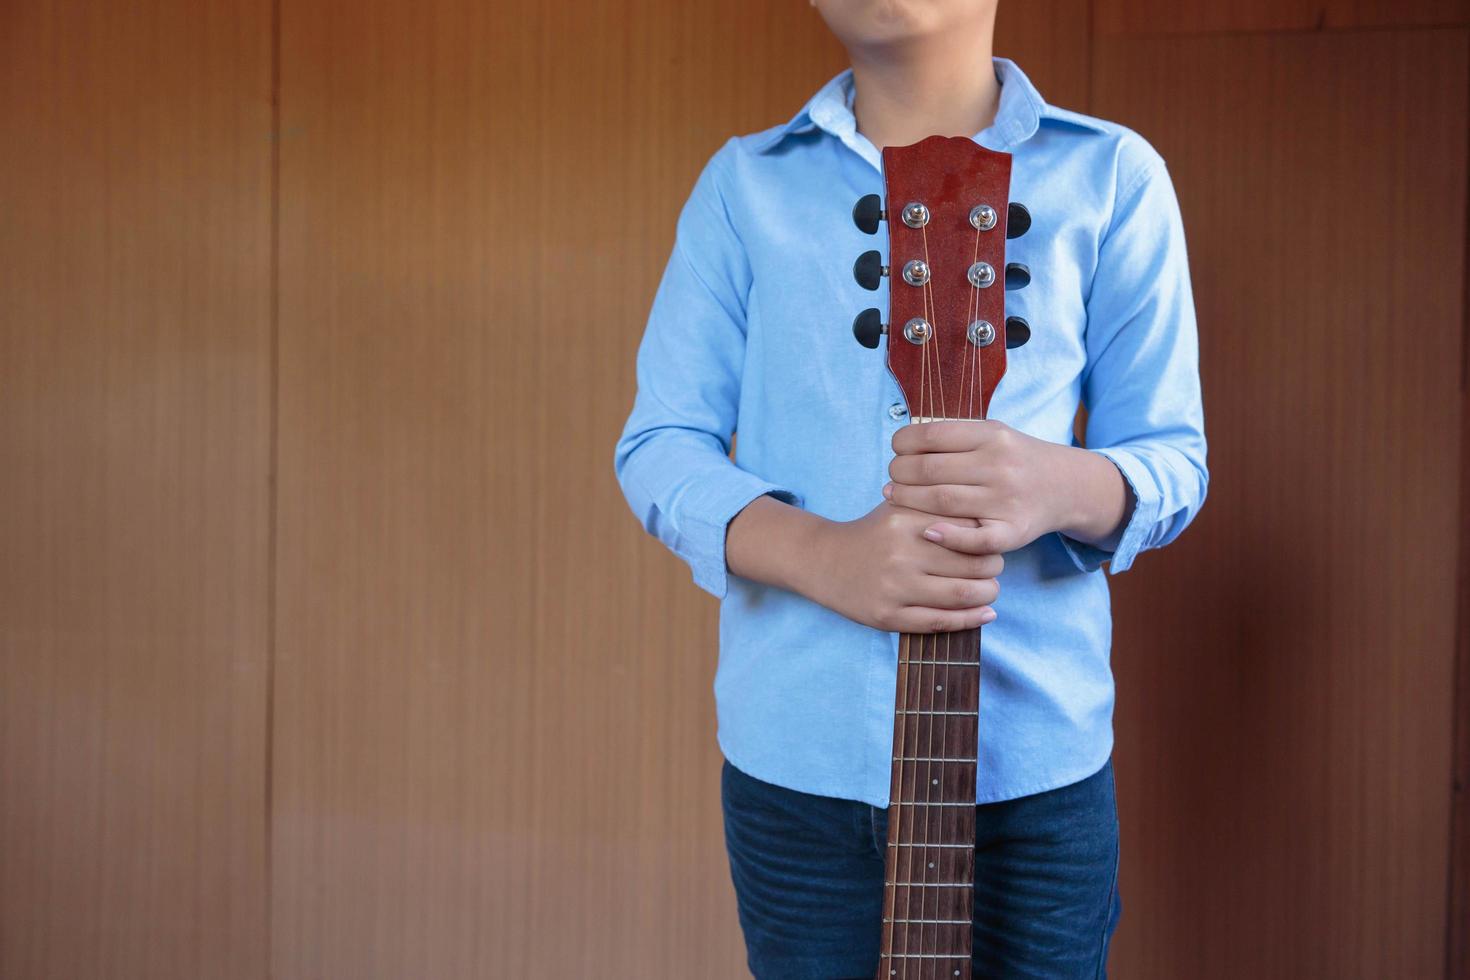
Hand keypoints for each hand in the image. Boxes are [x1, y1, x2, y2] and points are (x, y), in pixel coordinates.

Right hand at [803, 501, 1001, 633]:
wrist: (824, 561)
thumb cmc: (873, 532)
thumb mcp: (901, 507)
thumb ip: (939, 508)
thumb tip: (991, 523)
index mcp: (906, 521)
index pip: (968, 531)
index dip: (989, 538)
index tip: (993, 542)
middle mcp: (900, 554)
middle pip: (972, 563)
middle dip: (994, 568)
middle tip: (995, 568)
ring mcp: (894, 588)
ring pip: (962, 595)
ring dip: (988, 594)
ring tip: (990, 590)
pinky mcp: (888, 616)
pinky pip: (940, 621)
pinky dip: (970, 620)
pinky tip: (985, 614)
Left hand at [884, 419, 1103, 556]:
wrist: (1066, 486)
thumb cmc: (1015, 459)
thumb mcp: (992, 434)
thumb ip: (954, 436)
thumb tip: (902, 443)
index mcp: (992, 435)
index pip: (933, 435)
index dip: (904, 443)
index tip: (896, 450)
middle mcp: (1000, 465)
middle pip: (931, 469)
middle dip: (900, 473)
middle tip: (891, 478)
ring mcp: (1007, 500)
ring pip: (943, 500)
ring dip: (909, 500)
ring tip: (894, 497)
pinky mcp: (1013, 531)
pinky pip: (976, 540)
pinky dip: (947, 536)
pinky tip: (926, 532)